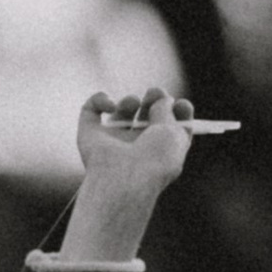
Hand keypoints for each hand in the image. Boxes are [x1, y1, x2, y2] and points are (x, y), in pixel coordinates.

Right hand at [59, 88, 194, 263]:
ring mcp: (112, 143)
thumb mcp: (173, 130)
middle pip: (146, 117)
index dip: (177, 114)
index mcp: (161, 152)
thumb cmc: (154, 159)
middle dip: (153, 100)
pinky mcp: (90, 137)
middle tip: (154, 93)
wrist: (125, 178)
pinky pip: (90, 110)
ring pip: (120, 113)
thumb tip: (159, 97)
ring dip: (129, 101)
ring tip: (133, 103)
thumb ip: (167, 110)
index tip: (181, 104)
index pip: (170, 129)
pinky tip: (111, 105)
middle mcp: (137, 148)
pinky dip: (99, 100)